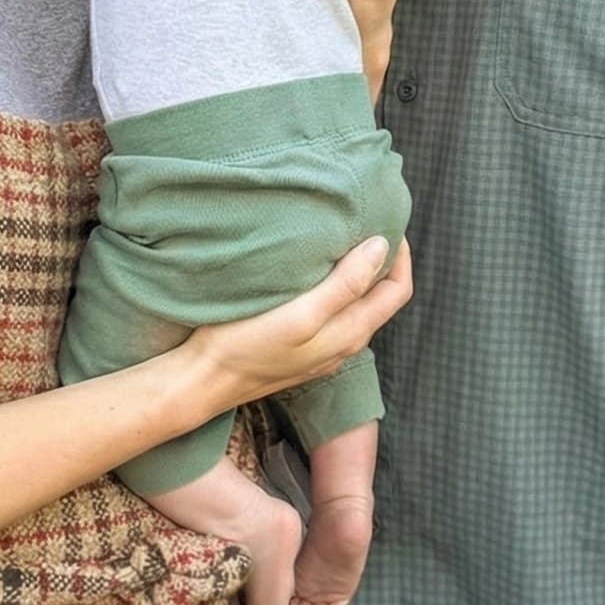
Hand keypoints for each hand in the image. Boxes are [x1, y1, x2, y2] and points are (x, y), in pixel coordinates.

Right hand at [187, 236, 412, 407]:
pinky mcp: (302, 348)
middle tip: (368, 223)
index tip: (388, 222)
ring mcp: (323, 349)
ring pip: (356, 305)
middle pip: (381, 298)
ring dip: (359, 273)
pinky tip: (314, 271)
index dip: (401, 256)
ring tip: (343, 239)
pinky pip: (333, 313)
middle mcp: (344, 344)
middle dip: (383, 261)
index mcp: (350, 333)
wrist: (203, 382)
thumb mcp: (301, 313)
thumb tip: (383, 247)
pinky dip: (337, 287)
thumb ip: (345, 285)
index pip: (398, 291)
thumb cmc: (246, 346)